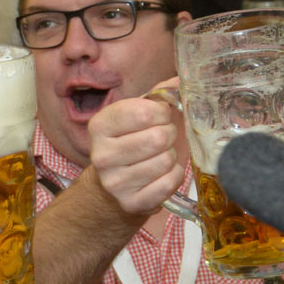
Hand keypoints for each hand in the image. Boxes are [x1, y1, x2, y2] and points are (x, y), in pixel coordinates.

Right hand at [87, 81, 183, 216]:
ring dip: (171, 156)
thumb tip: (183, 81)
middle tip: (164, 137)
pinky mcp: (130, 203)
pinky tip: (164, 173)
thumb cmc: (131, 140)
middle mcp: (101, 155)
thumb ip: (159, 94)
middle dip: (170, 134)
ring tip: (160, 155)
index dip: (163, 112)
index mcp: (100, 125)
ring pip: (165, 161)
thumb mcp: (137, 112)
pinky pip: (169, 183)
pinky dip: (174, 176)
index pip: (145, 112)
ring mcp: (114, 182)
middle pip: (159, 137)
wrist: (114, 184)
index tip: (162, 116)